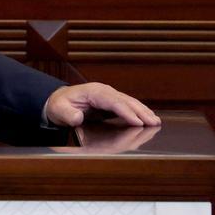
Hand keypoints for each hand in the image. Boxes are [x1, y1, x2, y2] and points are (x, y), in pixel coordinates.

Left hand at [43, 82, 160, 127]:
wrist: (58, 100)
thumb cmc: (59, 105)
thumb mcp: (58, 110)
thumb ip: (67, 114)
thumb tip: (77, 118)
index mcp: (93, 92)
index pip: (113, 101)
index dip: (126, 111)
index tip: (137, 121)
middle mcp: (104, 91)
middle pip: (125, 101)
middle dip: (140, 112)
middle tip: (154, 122)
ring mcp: (109, 96)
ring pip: (129, 102)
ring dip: (143, 111)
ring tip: (156, 121)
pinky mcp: (111, 102)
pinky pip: (127, 106)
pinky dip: (139, 111)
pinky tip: (148, 118)